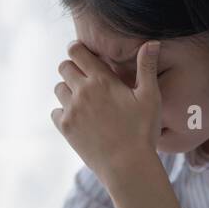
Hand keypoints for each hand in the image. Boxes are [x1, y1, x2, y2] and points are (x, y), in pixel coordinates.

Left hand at [51, 40, 161, 184]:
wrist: (127, 166)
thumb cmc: (143, 131)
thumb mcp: (150, 97)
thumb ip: (147, 67)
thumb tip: (152, 42)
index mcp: (101, 80)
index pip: (77, 51)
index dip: (78, 49)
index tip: (83, 54)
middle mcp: (82, 91)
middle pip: (63, 67)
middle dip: (72, 68)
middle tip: (85, 78)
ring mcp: (71, 110)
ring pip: (58, 88)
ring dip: (68, 90)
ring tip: (85, 100)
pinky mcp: (65, 127)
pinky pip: (55, 111)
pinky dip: (64, 112)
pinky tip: (80, 118)